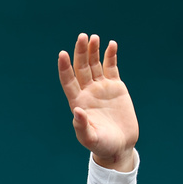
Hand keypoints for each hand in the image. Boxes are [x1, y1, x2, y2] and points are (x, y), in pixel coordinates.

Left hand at [58, 33, 138, 171]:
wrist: (120, 146)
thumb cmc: (102, 145)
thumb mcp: (91, 139)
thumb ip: (82, 127)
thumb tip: (77, 111)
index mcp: (78, 102)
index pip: (68, 81)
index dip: (65, 68)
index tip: (62, 54)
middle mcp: (87, 92)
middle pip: (81, 67)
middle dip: (81, 52)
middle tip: (82, 37)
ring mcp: (101, 88)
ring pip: (95, 64)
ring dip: (94, 50)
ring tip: (94, 37)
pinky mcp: (116, 87)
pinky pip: (111, 67)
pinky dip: (111, 56)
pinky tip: (111, 45)